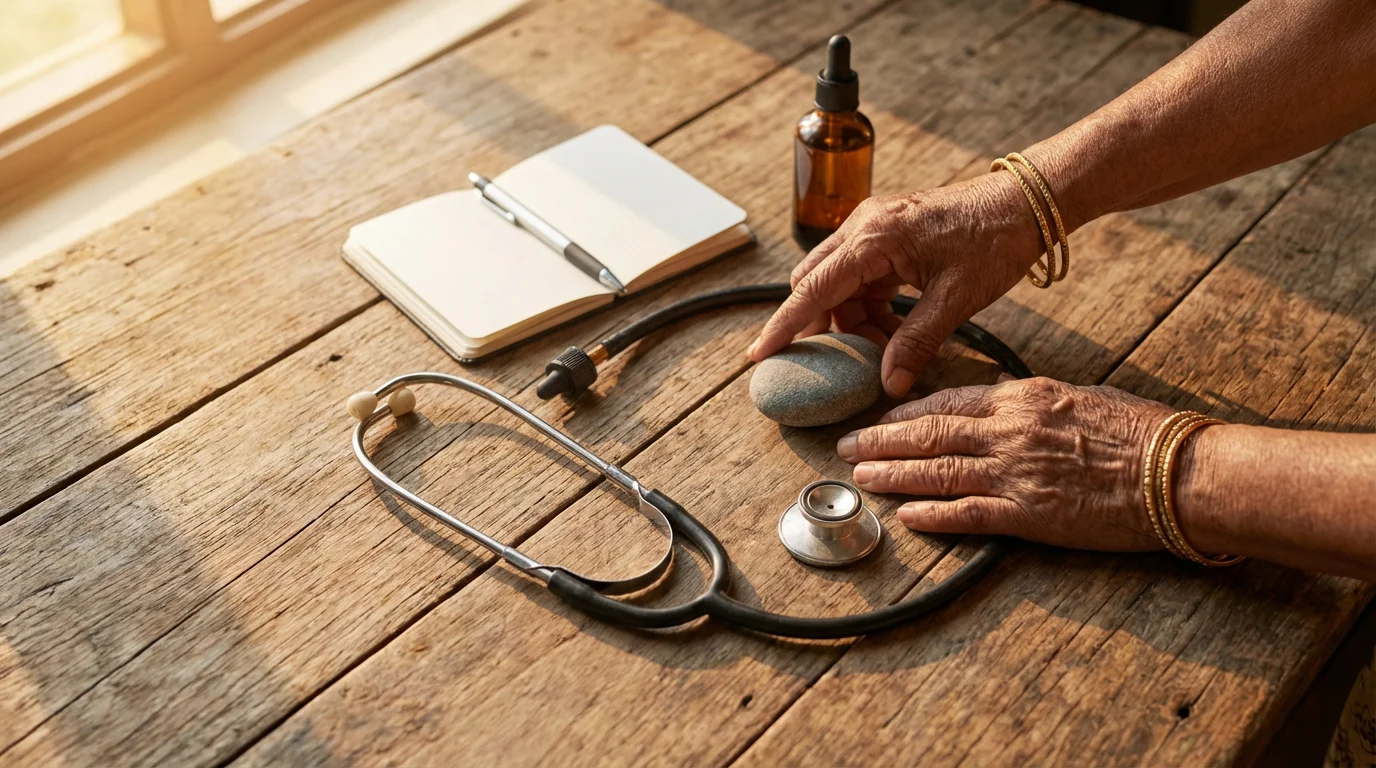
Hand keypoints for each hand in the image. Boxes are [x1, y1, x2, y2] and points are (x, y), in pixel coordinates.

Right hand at [749, 172, 1045, 396]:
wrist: (1027, 202)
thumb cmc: (995, 240)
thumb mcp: (955, 299)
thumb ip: (915, 342)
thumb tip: (887, 383)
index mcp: (874, 238)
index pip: (812, 289)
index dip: (784, 325)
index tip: (758, 354)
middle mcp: (863, 226)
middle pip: (815, 284)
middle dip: (822, 327)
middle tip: (836, 364)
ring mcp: (873, 227)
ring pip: (838, 284)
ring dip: (851, 320)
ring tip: (883, 349)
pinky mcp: (887, 233)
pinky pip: (860, 277)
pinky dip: (868, 307)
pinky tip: (893, 329)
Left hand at [836, 376, 1175, 551]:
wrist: (1178, 471)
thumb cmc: (1139, 431)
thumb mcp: (1079, 396)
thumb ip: (1031, 401)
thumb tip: (999, 399)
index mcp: (1022, 397)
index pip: (947, 400)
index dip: (905, 411)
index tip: (880, 417)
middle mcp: (1009, 431)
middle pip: (928, 434)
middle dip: (881, 441)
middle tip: (846, 446)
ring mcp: (1015, 473)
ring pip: (937, 472)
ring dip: (893, 476)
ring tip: (861, 478)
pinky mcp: (1028, 515)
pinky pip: (968, 514)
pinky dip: (932, 515)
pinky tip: (905, 516)